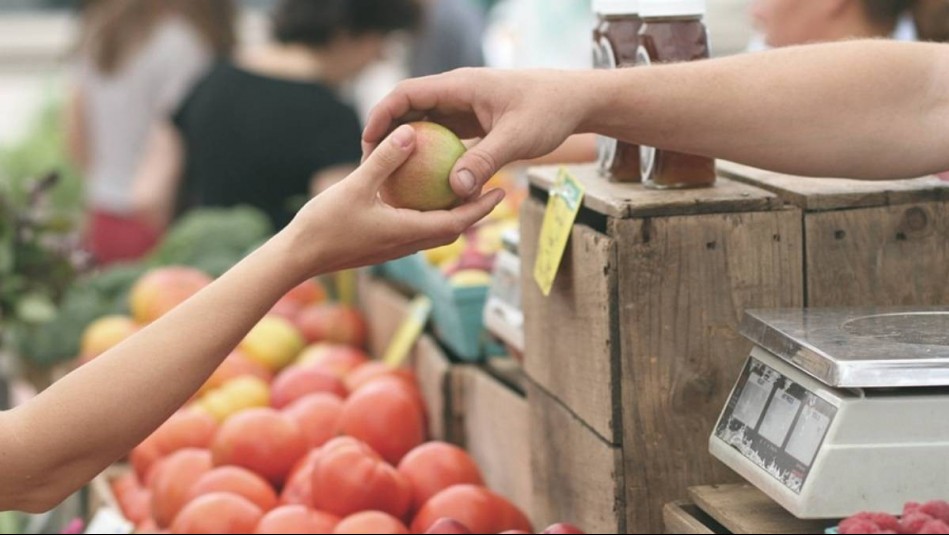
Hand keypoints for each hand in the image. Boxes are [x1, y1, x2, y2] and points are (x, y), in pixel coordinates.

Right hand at [283, 124, 504, 277]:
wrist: (297, 258)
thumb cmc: (324, 225)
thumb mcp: (355, 186)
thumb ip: (385, 160)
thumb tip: (411, 132)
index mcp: (407, 232)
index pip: (456, 223)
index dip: (481, 208)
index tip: (501, 191)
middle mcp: (405, 244)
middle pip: (451, 229)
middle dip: (474, 211)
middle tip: (491, 188)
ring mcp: (392, 247)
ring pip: (432, 231)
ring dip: (451, 214)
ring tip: (461, 190)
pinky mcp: (380, 245)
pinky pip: (413, 229)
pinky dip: (426, 214)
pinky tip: (419, 195)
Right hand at [363, 68, 589, 199]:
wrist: (575, 101)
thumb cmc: (549, 111)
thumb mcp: (517, 138)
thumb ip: (485, 161)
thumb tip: (455, 189)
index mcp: (460, 86)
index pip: (407, 94)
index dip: (382, 115)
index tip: (367, 142)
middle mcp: (457, 93)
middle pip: (409, 109)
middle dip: (387, 134)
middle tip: (371, 166)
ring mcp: (464, 107)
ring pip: (424, 124)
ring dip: (407, 146)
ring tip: (390, 176)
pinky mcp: (473, 122)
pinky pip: (443, 137)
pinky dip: (430, 155)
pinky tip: (424, 182)